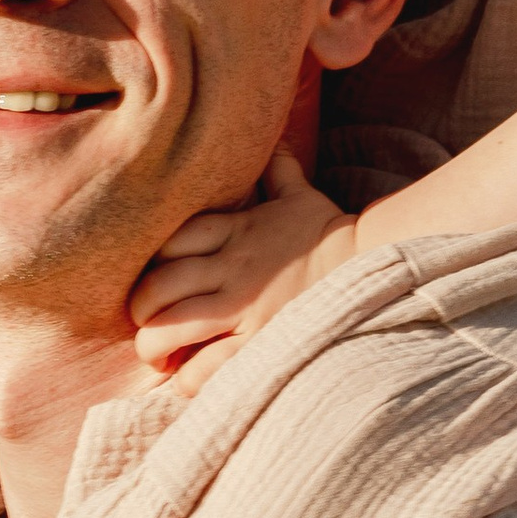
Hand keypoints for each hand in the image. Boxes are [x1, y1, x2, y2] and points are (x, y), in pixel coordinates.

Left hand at [128, 150, 360, 373]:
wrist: (374, 268)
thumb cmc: (331, 236)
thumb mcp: (300, 194)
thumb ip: (279, 170)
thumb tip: (278, 138)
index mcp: (236, 230)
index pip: (167, 242)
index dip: (151, 264)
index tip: (155, 279)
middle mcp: (232, 268)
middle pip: (157, 287)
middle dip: (142, 311)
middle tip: (147, 324)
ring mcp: (244, 307)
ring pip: (169, 329)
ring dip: (153, 348)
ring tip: (158, 358)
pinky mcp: (260, 344)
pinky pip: (203, 367)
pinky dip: (186, 379)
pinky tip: (188, 380)